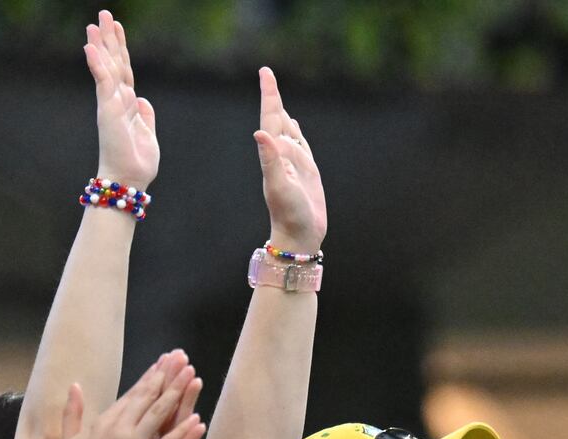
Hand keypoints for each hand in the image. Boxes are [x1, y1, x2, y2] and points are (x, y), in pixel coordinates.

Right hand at [84, 11, 158, 190]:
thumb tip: (142, 100)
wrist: (129, 180)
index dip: (121, 49)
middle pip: (114, 63)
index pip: (123, 70)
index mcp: (126, 105)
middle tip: (104, 14)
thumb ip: (145, 116)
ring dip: (101, 46)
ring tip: (95, 24)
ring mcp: (110, 104)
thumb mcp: (147, 134)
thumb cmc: (137, 162)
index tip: (118, 28)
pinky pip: (103, 83)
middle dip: (109, 39)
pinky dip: (98, 65)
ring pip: (107, 68)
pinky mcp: (108, 111)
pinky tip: (91, 48)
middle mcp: (116, 101)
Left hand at [256, 68, 326, 253]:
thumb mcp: (279, 186)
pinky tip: (295, 129)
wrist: (299, 236)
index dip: (269, 96)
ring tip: (277, 97)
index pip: (270, 119)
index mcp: (274, 155)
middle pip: (277, 120)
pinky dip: (297, 134)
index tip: (266, 73)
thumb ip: (270, 160)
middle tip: (268, 75)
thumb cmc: (289, 214)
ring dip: (283, 114)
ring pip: (288, 132)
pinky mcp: (306, 174)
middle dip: (273, 97)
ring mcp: (294, 165)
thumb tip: (261, 133)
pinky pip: (300, 147)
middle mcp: (282, 157)